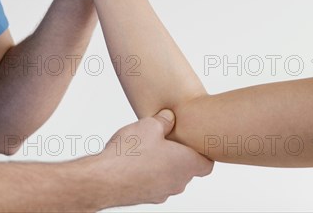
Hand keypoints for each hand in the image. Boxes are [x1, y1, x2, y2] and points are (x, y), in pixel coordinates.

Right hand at [96, 109, 213, 206]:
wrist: (105, 180)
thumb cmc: (131, 154)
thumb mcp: (150, 125)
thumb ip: (164, 120)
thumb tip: (169, 116)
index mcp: (186, 164)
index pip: (207, 164)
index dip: (203, 152)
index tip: (194, 141)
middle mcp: (178, 182)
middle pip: (187, 169)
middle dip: (179, 155)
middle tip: (167, 139)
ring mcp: (161, 192)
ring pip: (169, 176)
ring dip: (162, 164)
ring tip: (147, 148)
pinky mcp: (145, 197)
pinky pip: (153, 182)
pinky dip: (148, 172)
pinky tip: (134, 160)